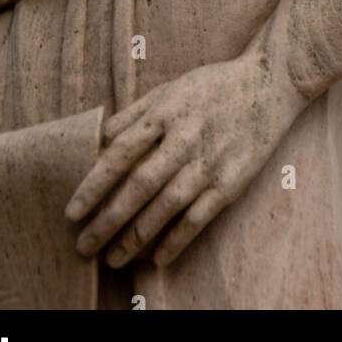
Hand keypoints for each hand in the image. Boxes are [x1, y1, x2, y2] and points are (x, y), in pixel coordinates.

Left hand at [66, 50, 307, 269]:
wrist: (270, 83)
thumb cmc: (213, 85)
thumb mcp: (171, 88)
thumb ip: (134, 113)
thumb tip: (100, 140)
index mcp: (165, 112)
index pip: (120, 153)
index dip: (93, 185)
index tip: (72, 212)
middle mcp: (185, 138)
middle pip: (139, 186)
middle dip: (108, 220)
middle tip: (83, 246)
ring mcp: (210, 161)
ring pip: (166, 207)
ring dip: (136, 237)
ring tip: (112, 258)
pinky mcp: (232, 181)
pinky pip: (199, 218)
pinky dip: (177, 240)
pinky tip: (157, 258)